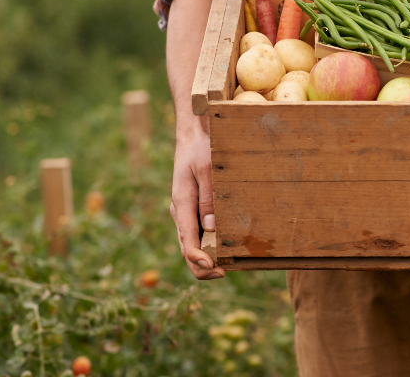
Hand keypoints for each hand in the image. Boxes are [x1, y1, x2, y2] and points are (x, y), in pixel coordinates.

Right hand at [170, 127, 224, 279]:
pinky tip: (225, 249)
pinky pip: (198, 233)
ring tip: (228, 266)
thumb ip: (209, 198)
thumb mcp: (207, 170)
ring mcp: (186, 213)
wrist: (193, 135)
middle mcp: (181, 213)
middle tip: (225, 273)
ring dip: (206, 258)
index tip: (214, 269)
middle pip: (187, 249)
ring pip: (192, 244)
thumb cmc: (201, 149)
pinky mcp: (193, 210)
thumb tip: (211, 228)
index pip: (186, 241)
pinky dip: (208, 246)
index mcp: (181, 204)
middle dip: (203, 267)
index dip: (199, 260)